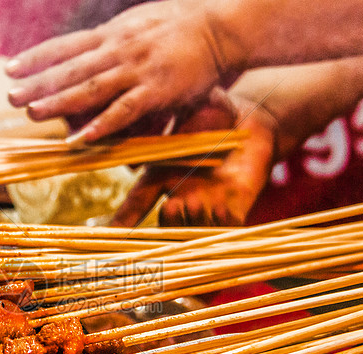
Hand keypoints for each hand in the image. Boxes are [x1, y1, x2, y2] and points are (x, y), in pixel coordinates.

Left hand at [5, 0, 224, 142]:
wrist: (222, 28)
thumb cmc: (185, 27)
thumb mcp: (142, 24)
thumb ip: (118, 40)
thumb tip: (95, 51)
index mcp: (113, 34)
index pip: (66, 46)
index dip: (36, 57)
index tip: (11, 67)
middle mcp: (119, 49)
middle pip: (70, 68)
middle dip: (37, 83)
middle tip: (10, 96)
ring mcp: (136, 70)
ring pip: (89, 88)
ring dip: (58, 102)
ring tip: (32, 113)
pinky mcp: (157, 90)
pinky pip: (122, 112)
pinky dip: (99, 125)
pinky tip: (78, 138)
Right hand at [110, 92, 277, 226]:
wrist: (252, 117)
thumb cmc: (212, 111)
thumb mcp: (184, 112)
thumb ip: (162, 121)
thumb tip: (133, 128)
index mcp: (163, 176)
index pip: (138, 203)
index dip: (123, 220)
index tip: (110, 234)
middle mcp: (183, 196)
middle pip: (167, 224)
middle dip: (168, 221)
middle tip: (170, 206)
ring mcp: (209, 204)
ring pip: (196, 229)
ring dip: (193, 222)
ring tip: (196, 204)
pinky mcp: (236, 206)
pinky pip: (227, 227)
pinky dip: (221, 223)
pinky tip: (219, 208)